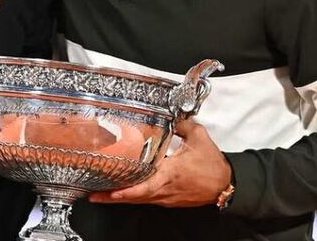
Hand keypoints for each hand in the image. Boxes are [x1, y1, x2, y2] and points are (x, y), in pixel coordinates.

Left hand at [88, 119, 230, 207]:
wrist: (224, 185)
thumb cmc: (212, 165)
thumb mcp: (198, 137)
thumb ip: (180, 124)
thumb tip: (169, 115)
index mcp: (171, 173)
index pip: (144, 185)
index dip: (126, 190)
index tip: (110, 190)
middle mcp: (165, 189)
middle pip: (134, 197)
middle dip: (112, 197)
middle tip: (92, 194)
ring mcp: (166, 197)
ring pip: (138, 200)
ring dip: (119, 198)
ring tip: (99, 194)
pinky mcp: (168, 200)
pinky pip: (146, 199)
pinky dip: (132, 197)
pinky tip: (121, 192)